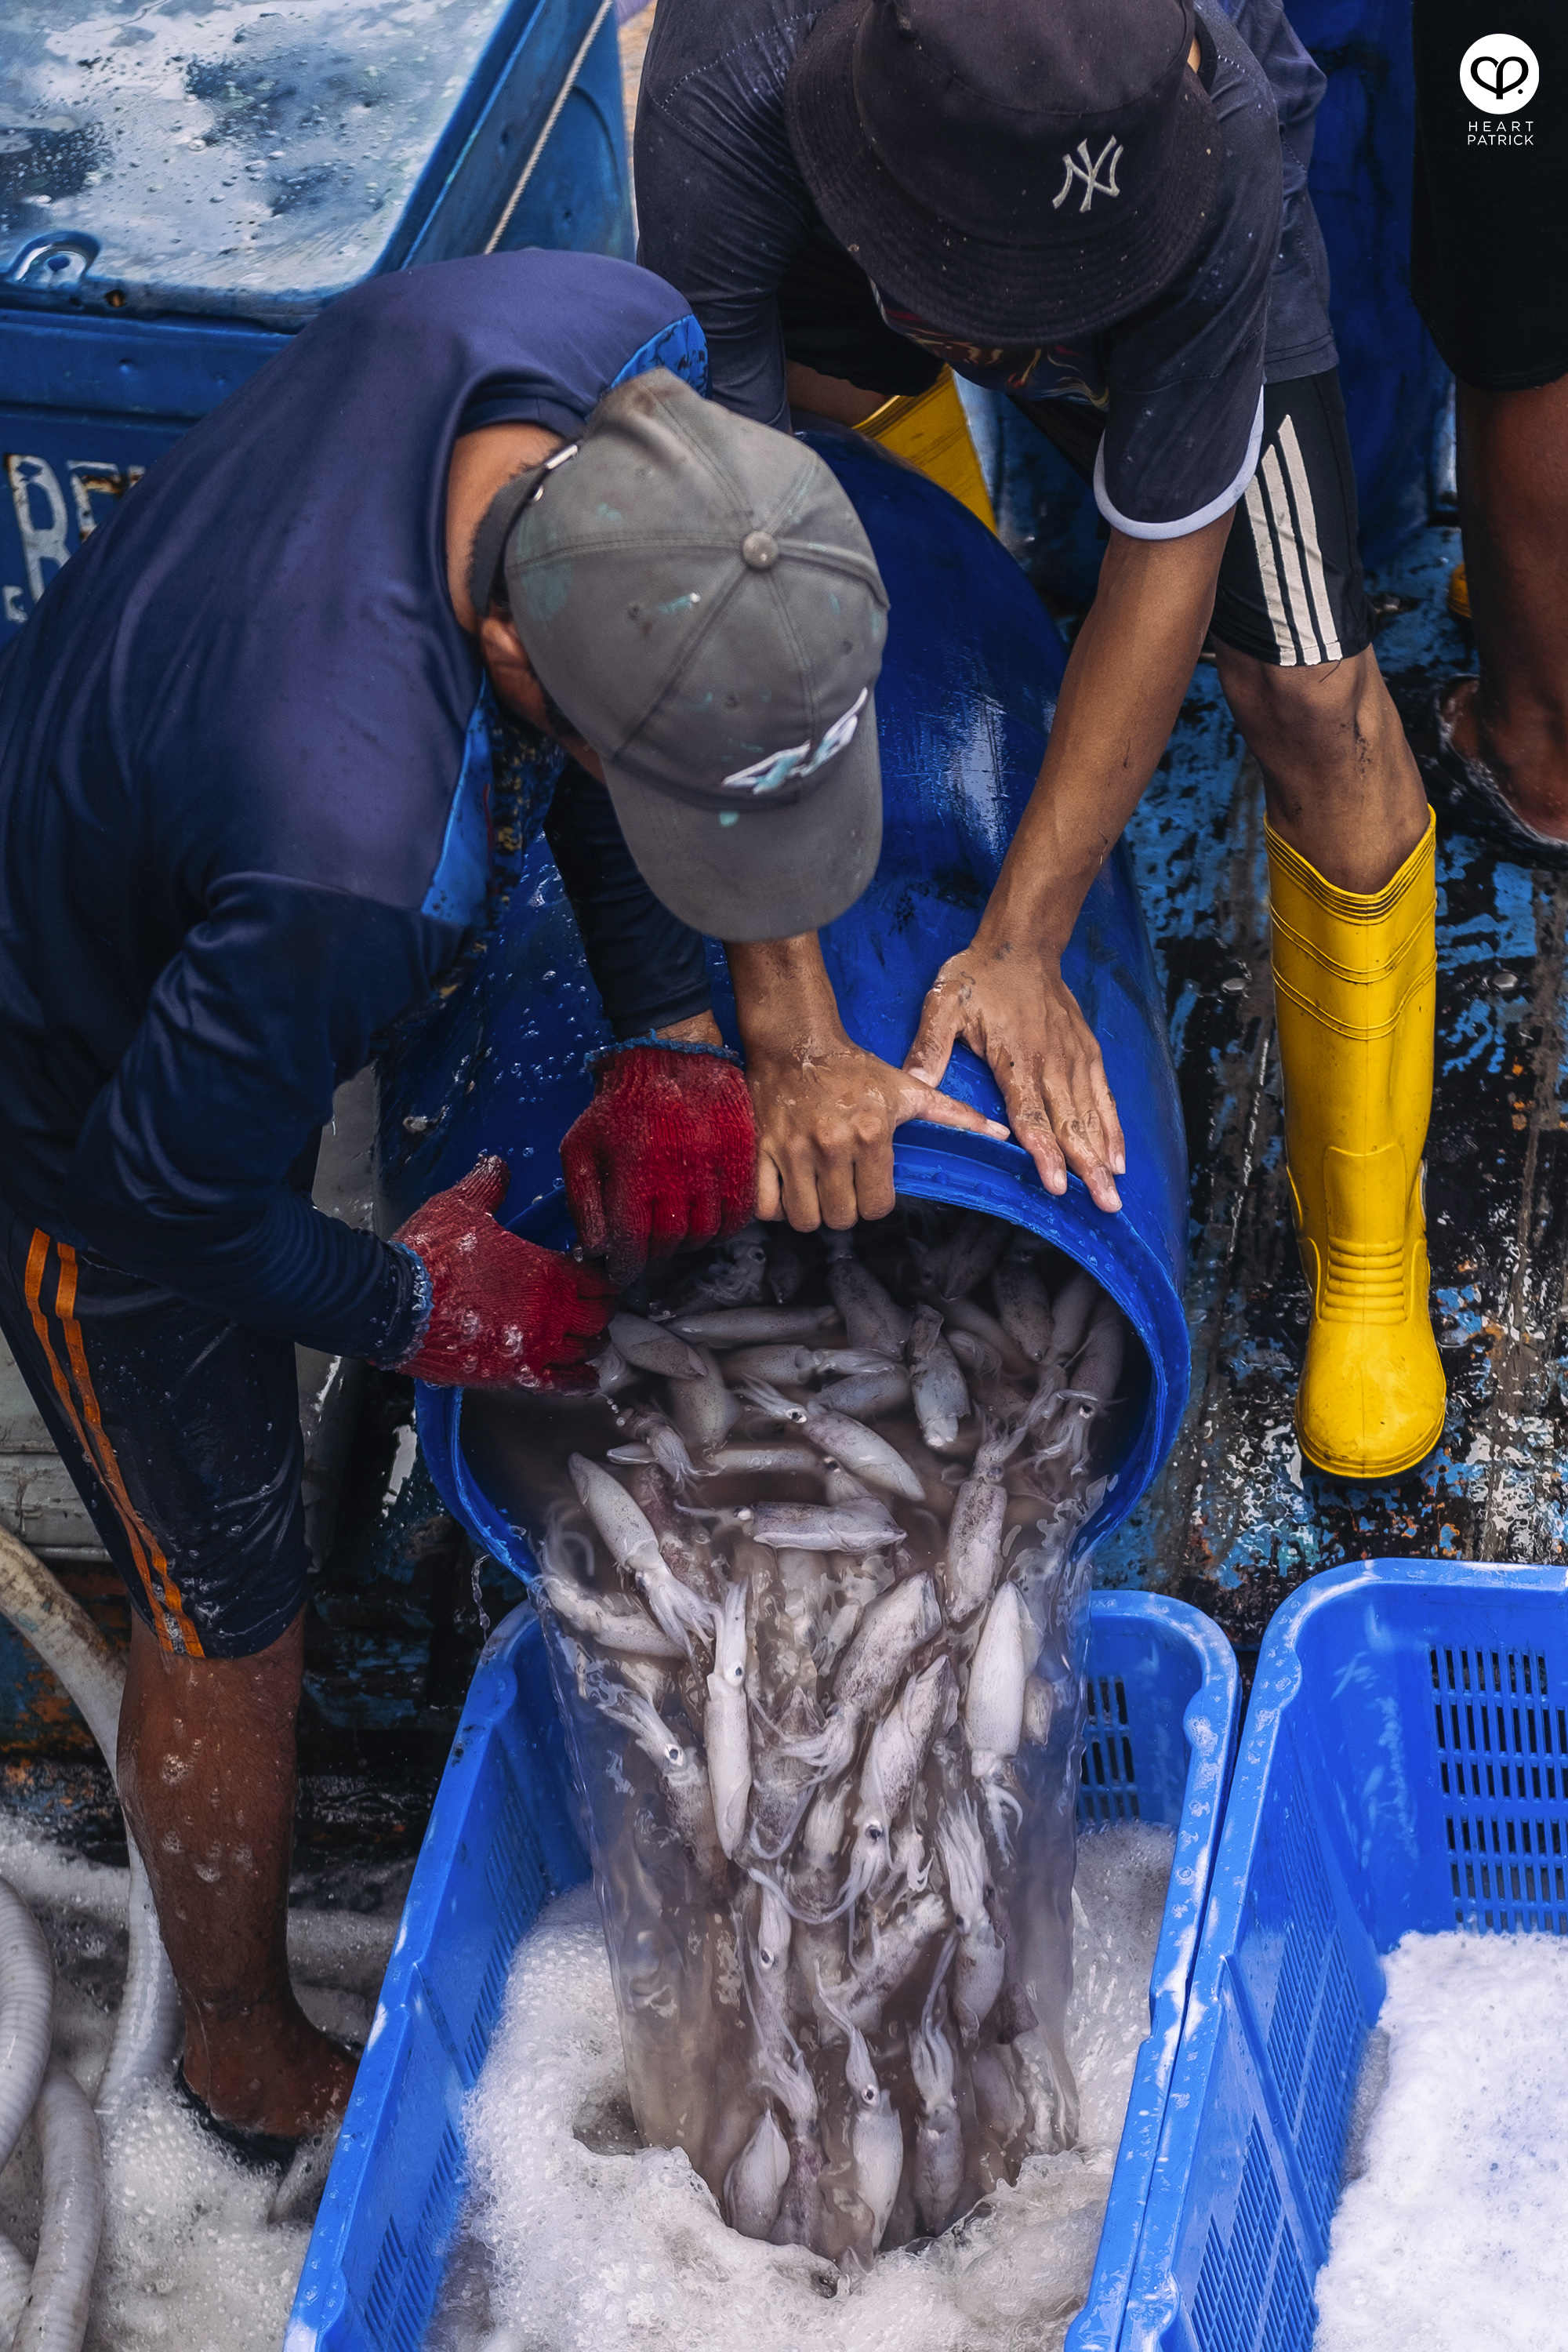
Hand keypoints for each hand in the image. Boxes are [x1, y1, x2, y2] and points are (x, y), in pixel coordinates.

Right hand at [390, 1156, 615, 1390]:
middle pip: (599, 1316)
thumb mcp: (461, 1206)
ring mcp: (533, 1346)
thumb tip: (497, 1165)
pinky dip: (579, 1381)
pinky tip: (588, 1377)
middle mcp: (549, 1311)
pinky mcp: (511, 1375)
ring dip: (590, 1343)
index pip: (599, 1278)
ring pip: (586, 1350)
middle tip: (595, 1306)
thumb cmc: (428, 1255)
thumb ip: (488, 1185)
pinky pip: (560, 1383)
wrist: (392, 1303)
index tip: (598, 1275)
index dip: (603, 1276)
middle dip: (601, 1310)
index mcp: (546, 1270)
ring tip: (589, 1337)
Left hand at [562, 1040, 757, 1285]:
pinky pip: (740, 1212)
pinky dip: (724, 1228)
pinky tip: (707, 1222)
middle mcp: (678, 1168)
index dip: (626, 1266)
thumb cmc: (618, 1105)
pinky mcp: (742, 1154)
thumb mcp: (580, 1147)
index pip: (633, 1240)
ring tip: (675, 1234)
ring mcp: (714, 1162)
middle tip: (647, 1247)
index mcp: (634, 1167)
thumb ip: (583, 1201)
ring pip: (706, 1231)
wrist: (669, 1054)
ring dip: (688, 1243)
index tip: (622, 1272)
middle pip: (671, 1240)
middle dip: (654, 1253)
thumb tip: (594, 1249)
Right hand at [727, 930, 1005, 1230]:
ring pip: (804, 1219)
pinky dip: (775, 1207)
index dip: (875, 1201)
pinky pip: (765, 1206)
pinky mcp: (762, 1149)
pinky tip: (787, 1191)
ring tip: (816, 1193)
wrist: (796, 1042)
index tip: (869, 1184)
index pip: (877, 1206)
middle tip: (842, 1188)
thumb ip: (955, 1115)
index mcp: (871, 1134)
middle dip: (845, 1209)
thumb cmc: (855, 1069)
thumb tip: (1001, 1135)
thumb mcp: (908, 1089)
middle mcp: (832, 1145)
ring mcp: (793, 1149)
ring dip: (811, 1213)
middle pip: (842, 1218)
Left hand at [905, 938, 1125, 1210]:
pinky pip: (1103, 1096)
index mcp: (1017, 1057)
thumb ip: (930, 1047)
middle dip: (1087, 1167)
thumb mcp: (944, 1005)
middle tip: (1103, 1204)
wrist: (1021, 943)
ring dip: (1104, 1155)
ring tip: (1113, 1192)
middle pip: (1071, 1123)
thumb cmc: (978, 976)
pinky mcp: (1087, 1051)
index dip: (1045, 1151)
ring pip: (1092, 1114)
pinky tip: (1119, 1157)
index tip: (1057, 1183)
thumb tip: (911, 1083)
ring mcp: (1075, 1057)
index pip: (1033, 1114)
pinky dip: (1113, 1127)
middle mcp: (1052, 1062)